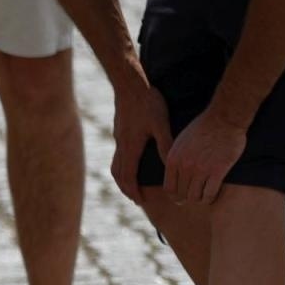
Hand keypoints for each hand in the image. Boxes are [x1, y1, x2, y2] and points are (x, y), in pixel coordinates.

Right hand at [110, 79, 174, 206]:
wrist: (129, 83)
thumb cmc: (147, 102)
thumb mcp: (161, 123)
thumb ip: (165, 145)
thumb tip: (169, 165)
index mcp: (131, 148)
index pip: (129, 178)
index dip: (134, 191)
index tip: (141, 201)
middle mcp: (121, 146)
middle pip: (119, 175)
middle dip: (127, 189)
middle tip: (136, 198)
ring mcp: (118, 138)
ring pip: (115, 165)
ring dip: (122, 179)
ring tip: (131, 184)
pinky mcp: (118, 130)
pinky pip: (117, 155)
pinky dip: (121, 166)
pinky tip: (130, 161)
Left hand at [164, 107, 246, 205]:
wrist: (223, 118)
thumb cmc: (203, 128)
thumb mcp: (180, 142)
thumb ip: (175, 159)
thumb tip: (173, 176)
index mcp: (173, 159)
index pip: (169, 188)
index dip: (174, 196)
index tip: (180, 197)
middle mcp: (184, 166)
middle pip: (181, 194)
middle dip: (187, 198)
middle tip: (194, 197)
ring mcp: (201, 169)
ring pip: (195, 197)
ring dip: (199, 199)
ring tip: (204, 197)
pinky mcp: (217, 171)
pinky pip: (210, 194)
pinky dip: (210, 198)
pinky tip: (213, 196)